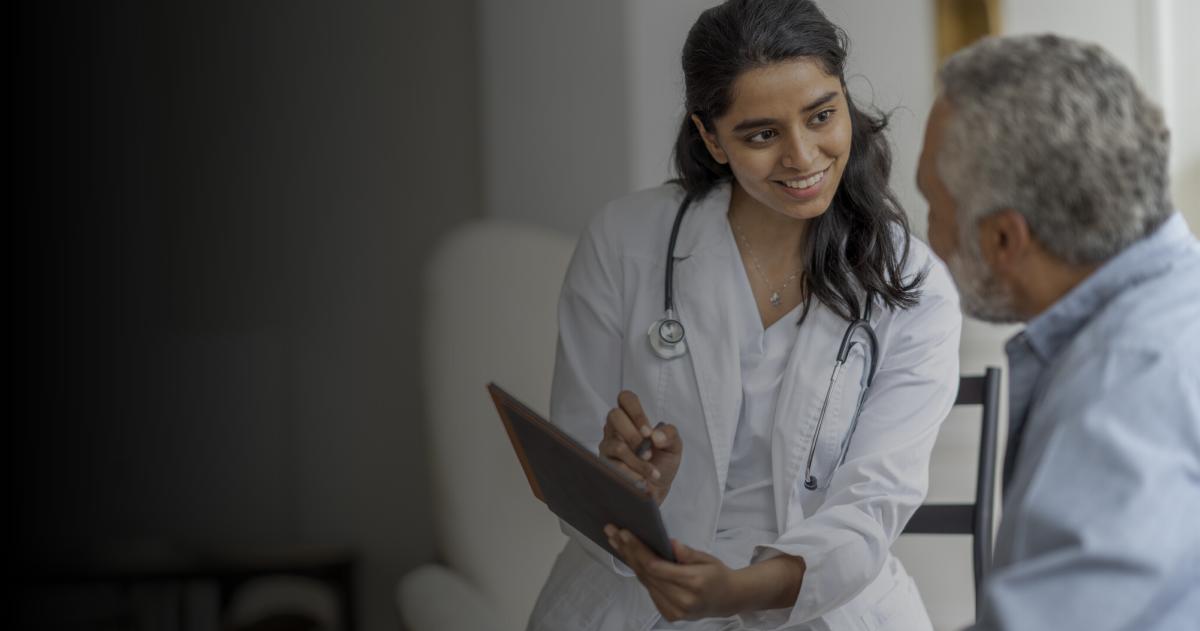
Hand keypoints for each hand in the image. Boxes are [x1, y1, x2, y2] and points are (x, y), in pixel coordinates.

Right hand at [598, 390, 681, 503]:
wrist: (656, 491)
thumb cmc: (662, 464)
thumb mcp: (674, 447)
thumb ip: (670, 434)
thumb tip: (655, 436)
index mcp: (632, 419)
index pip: (626, 399)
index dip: (636, 412)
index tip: (648, 432)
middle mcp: (616, 429)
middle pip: (614, 415)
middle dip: (634, 436)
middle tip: (648, 452)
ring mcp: (608, 446)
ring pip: (617, 445)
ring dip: (638, 461)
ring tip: (652, 472)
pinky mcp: (604, 464)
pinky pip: (616, 466)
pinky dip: (634, 474)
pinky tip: (643, 480)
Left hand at [604, 526, 737, 621]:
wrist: (727, 599)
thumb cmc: (717, 575)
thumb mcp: (708, 559)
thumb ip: (688, 553)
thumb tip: (670, 544)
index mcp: (694, 583)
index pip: (656, 567)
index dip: (638, 550)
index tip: (625, 533)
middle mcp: (682, 601)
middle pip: (647, 574)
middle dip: (628, 551)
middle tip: (613, 532)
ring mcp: (675, 611)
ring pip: (646, 582)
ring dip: (629, 561)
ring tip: (616, 542)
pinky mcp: (670, 615)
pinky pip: (650, 590)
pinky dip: (639, 573)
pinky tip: (629, 557)